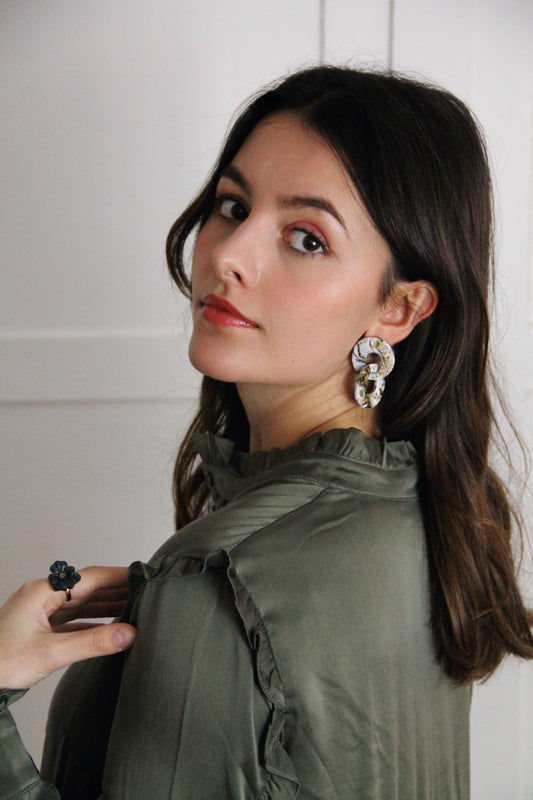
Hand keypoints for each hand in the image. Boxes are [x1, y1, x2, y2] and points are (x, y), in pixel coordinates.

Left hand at [0, 566, 136, 689]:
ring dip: (107, 606)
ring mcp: (39, 613)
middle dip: (117, 590)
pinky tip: (109, 628)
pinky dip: (92, 623)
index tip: (142, 576)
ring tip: (135, 607)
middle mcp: (42, 597)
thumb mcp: (51, 653)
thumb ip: (92, 643)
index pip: (90, 578)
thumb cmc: (0, 663)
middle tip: (146, 592)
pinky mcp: (39, 629)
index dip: (118, 576)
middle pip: (87, 589)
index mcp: (42, 592)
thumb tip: (128, 634)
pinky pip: (72, 620)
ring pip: (81, 605)